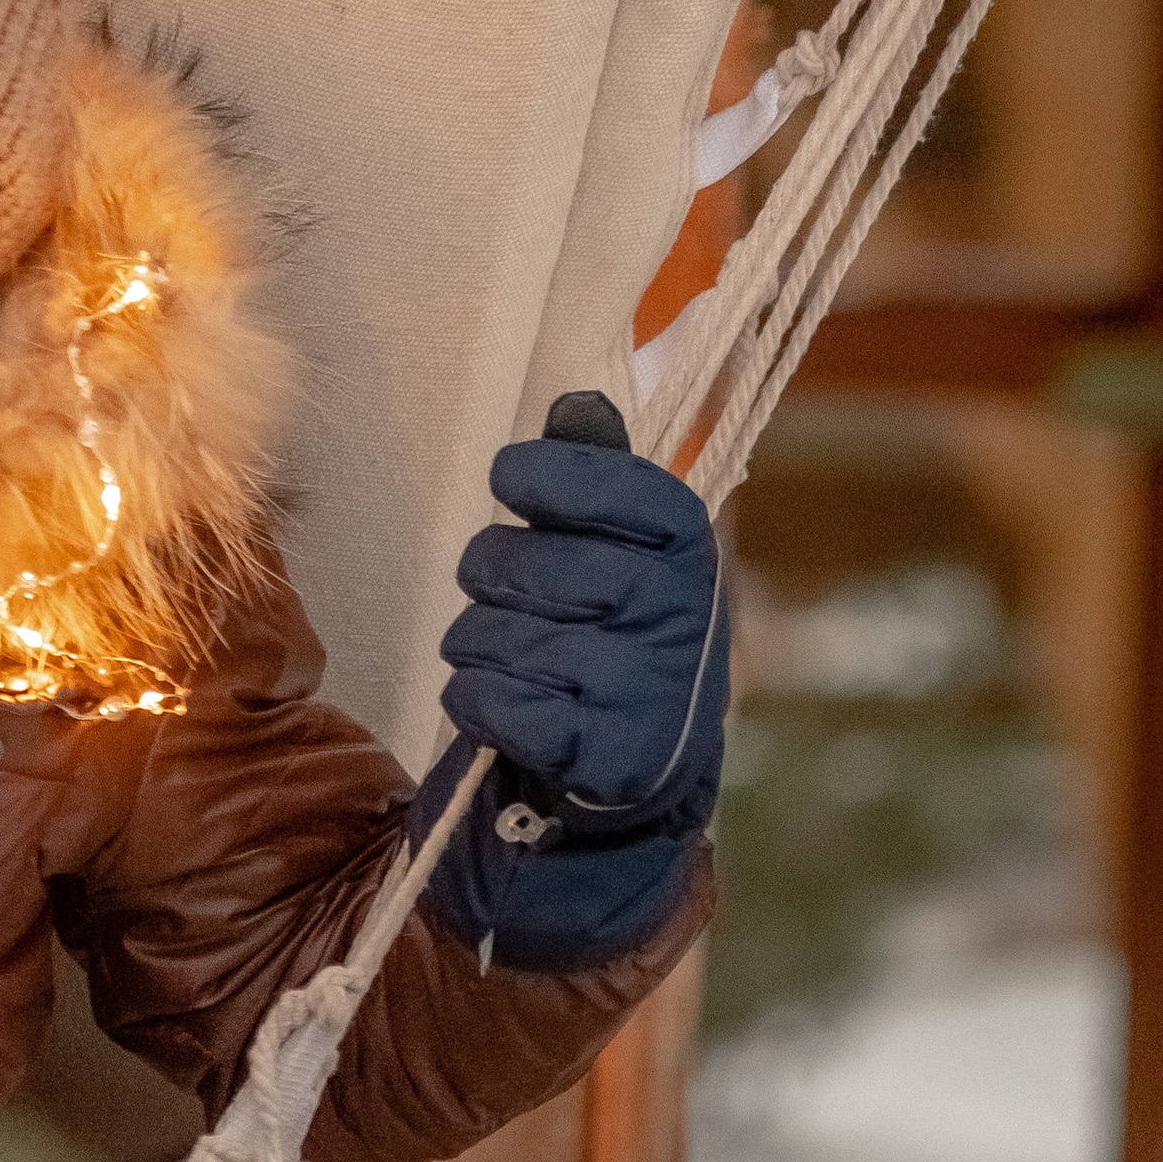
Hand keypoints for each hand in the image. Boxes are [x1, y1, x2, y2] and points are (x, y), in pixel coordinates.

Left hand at [437, 433, 724, 814]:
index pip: (603, 481)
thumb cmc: (625, 628)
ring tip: (517, 658)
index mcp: (685, 544)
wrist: (655, 755)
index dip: (538, 476)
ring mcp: (642, 687)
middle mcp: (674, 611)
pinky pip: (489, 703)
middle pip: (514, 564)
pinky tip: (509, 705)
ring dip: (477, 647)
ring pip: (487, 638)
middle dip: (490, 579)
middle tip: (514, 598)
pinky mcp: (605, 754)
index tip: (510, 480)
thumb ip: (598, 473)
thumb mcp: (631, 546)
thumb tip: (575, 407)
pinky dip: (477, 702)